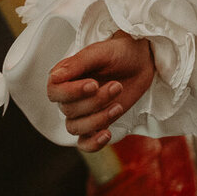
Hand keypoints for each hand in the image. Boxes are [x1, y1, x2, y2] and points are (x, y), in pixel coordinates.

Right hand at [47, 31, 154, 151]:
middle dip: (95, 101)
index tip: (93, 85)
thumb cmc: (120, 52)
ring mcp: (82, 112)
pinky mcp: (96, 123)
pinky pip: (85, 143)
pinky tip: (107, 134)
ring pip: (75, 128)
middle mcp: (70, 95)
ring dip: (98, 119)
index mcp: (65, 76)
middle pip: (69, 110)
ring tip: (117, 105)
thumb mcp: (101, 52)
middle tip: (116, 86)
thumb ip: (78, 63)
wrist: (142, 61)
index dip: (71, 92)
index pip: (54, 92)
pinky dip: (93, 143)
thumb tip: (54, 77)